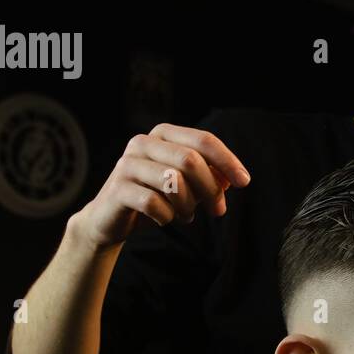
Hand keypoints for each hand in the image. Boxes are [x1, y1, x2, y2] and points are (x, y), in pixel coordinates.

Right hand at [71, 123, 251, 249]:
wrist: (109, 219)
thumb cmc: (155, 198)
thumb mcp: (187, 186)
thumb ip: (209, 177)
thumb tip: (231, 178)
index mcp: (162, 134)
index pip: (203, 140)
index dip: (227, 161)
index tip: (244, 182)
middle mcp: (142, 143)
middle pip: (190, 160)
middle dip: (210, 189)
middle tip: (218, 210)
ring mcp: (127, 164)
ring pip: (174, 183)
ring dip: (188, 206)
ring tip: (186, 215)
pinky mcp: (117, 189)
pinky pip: (155, 204)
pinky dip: (167, 217)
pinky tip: (164, 219)